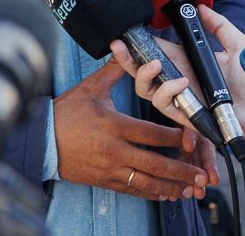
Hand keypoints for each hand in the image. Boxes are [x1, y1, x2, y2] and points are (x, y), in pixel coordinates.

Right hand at [54, 61, 210, 201]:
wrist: (42, 139)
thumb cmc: (66, 112)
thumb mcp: (90, 88)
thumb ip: (113, 71)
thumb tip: (125, 49)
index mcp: (114, 125)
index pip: (152, 134)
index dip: (174, 136)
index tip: (191, 136)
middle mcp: (115, 150)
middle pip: (155, 164)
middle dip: (181, 170)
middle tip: (201, 175)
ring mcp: (110, 168)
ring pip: (146, 182)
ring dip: (171, 187)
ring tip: (190, 190)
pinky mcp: (104, 180)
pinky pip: (132, 190)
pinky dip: (151, 194)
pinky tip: (165, 195)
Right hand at [111, 5, 244, 162]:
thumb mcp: (238, 46)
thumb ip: (219, 26)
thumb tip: (201, 7)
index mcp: (188, 64)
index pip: (156, 51)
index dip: (139, 43)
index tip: (125, 31)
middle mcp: (181, 81)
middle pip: (144, 72)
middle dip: (126, 60)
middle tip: (118, 45)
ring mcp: (183, 99)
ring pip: (148, 91)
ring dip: (145, 76)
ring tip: (155, 64)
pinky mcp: (189, 116)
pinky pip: (166, 107)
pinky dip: (168, 93)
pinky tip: (180, 83)